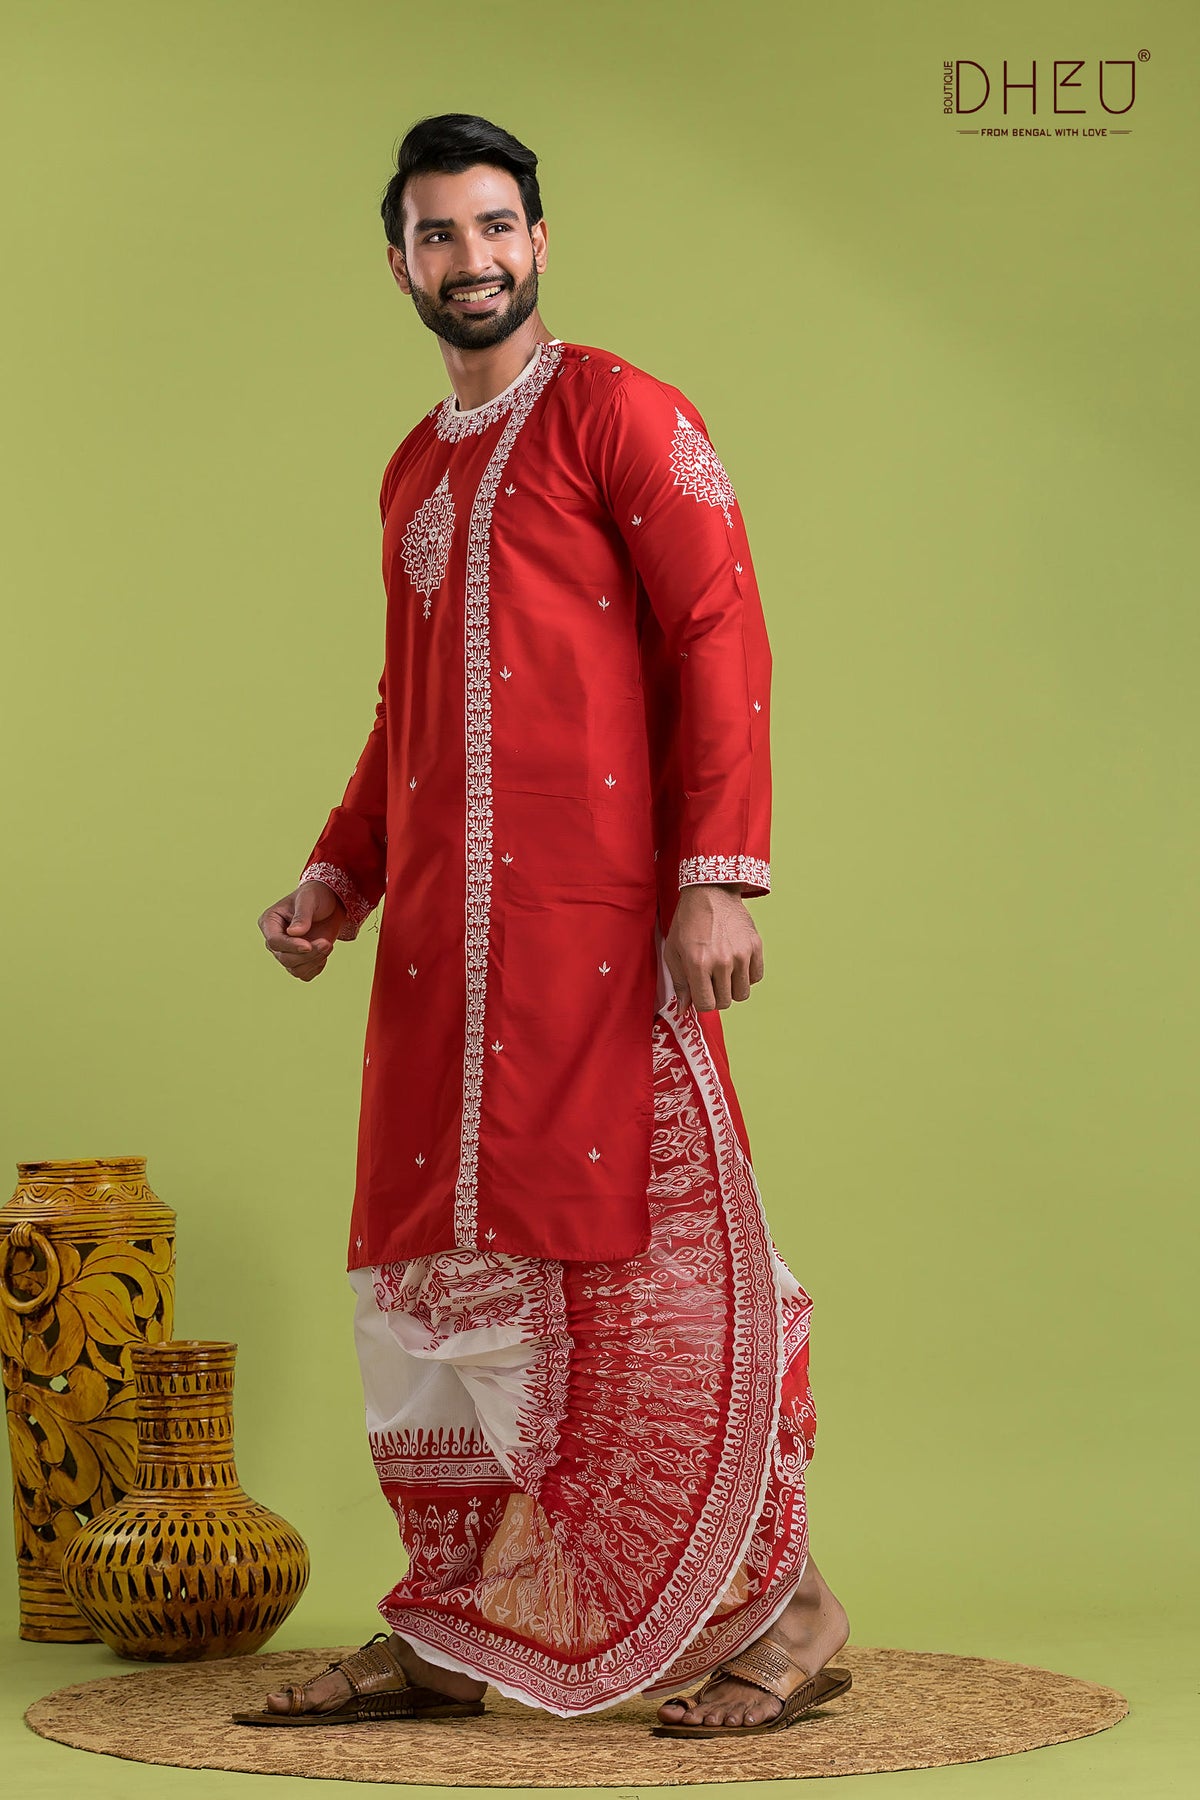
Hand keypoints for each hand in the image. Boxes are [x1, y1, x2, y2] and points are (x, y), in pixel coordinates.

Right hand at [257, 880, 347, 981]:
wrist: (330, 903)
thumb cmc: (316, 896)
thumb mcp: (309, 899)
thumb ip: (302, 915)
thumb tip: (293, 933)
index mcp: (269, 922)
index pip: (274, 942)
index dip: (291, 946)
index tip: (308, 945)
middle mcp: (274, 939)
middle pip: (284, 958)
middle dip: (308, 954)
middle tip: (327, 943)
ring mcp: (286, 952)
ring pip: (295, 969)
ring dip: (314, 961)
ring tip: (328, 945)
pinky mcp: (299, 960)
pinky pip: (305, 974)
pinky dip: (316, 967)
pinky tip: (324, 952)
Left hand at [663, 884, 763, 1012]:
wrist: (710, 893)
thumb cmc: (688, 922)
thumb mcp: (674, 952)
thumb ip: (680, 983)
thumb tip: (683, 1010)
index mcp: (698, 964)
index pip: (706, 1005)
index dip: (701, 1001)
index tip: (700, 991)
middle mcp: (722, 961)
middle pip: (725, 1002)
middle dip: (715, 996)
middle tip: (710, 980)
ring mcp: (741, 954)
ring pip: (742, 993)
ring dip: (732, 988)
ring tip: (723, 972)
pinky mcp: (755, 946)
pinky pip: (756, 977)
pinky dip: (747, 976)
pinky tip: (736, 964)